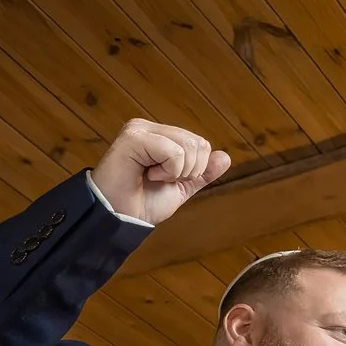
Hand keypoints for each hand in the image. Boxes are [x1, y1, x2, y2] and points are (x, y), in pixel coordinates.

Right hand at [93, 119, 229, 225]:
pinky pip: (173, 151)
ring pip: (189, 146)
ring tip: (151, 176)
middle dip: (188, 171)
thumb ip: (202, 173)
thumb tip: (225, 157)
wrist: (120, 218)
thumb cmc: (143, 202)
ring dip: (176, 171)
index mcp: (161, 136)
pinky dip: (167, 170)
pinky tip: (145, 174)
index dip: (194, 170)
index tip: (166, 179)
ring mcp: (140, 130)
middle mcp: (150, 128)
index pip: (201, 145)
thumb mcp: (181, 187)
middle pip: (198, 144)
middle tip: (159, 179)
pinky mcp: (133, 137)